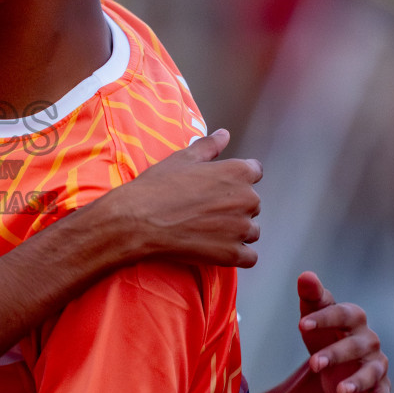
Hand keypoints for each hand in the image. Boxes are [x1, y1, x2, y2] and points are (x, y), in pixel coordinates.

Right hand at [96, 129, 262, 266]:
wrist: (139, 221)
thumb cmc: (158, 187)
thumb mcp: (182, 159)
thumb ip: (209, 146)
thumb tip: (224, 135)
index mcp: (238, 172)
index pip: (254, 172)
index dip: (236, 179)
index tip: (219, 188)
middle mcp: (247, 199)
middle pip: (252, 204)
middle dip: (234, 207)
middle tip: (205, 211)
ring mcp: (241, 229)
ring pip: (251, 231)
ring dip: (236, 232)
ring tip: (208, 231)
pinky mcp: (233, 254)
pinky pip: (249, 257)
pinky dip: (237, 255)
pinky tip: (215, 249)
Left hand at [297, 271, 390, 392]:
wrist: (330, 365)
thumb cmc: (322, 333)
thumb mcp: (312, 315)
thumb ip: (311, 296)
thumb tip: (306, 275)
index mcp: (354, 318)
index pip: (342, 314)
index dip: (324, 318)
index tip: (302, 325)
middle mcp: (369, 340)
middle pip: (355, 346)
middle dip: (335, 354)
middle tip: (313, 364)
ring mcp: (376, 365)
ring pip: (371, 373)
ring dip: (357, 382)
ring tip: (340, 392)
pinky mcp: (380, 388)